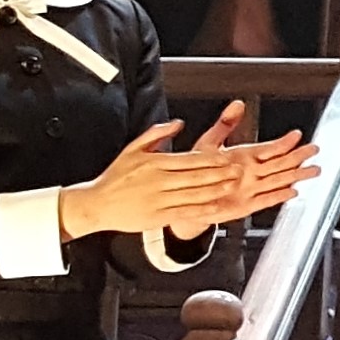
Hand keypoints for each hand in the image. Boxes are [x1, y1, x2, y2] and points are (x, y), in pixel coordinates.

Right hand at [58, 115, 315, 242]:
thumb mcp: (134, 149)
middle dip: (221, 175)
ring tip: (235, 187)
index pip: (189, 160)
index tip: (229, 157)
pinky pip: (185, 213)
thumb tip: (178, 123)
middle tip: (242, 171)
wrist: (97, 204)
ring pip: (194, 195)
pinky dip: (204, 211)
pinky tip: (219, 208)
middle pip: (196, 177)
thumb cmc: (116, 176)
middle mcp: (159, 182)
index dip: (212, 160)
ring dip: (218, 191)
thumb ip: (157, 134)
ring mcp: (159, 201)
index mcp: (155, 163)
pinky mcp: (158, 217)